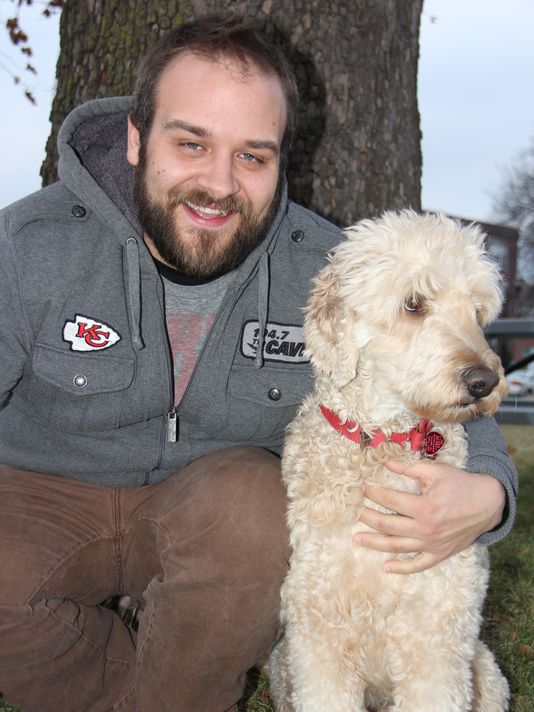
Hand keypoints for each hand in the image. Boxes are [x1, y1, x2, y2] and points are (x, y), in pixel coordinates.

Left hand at [353, 460, 505, 573]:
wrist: (488, 503)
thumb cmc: (460, 484)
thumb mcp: (435, 471)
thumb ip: (409, 469)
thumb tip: (386, 464)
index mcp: (424, 507)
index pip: (389, 500)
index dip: (372, 493)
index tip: (361, 488)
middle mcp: (425, 529)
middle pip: (387, 525)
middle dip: (367, 517)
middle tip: (353, 512)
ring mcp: (432, 544)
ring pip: (396, 547)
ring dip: (374, 544)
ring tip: (356, 540)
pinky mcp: (439, 554)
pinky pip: (418, 565)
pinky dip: (402, 568)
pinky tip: (386, 567)